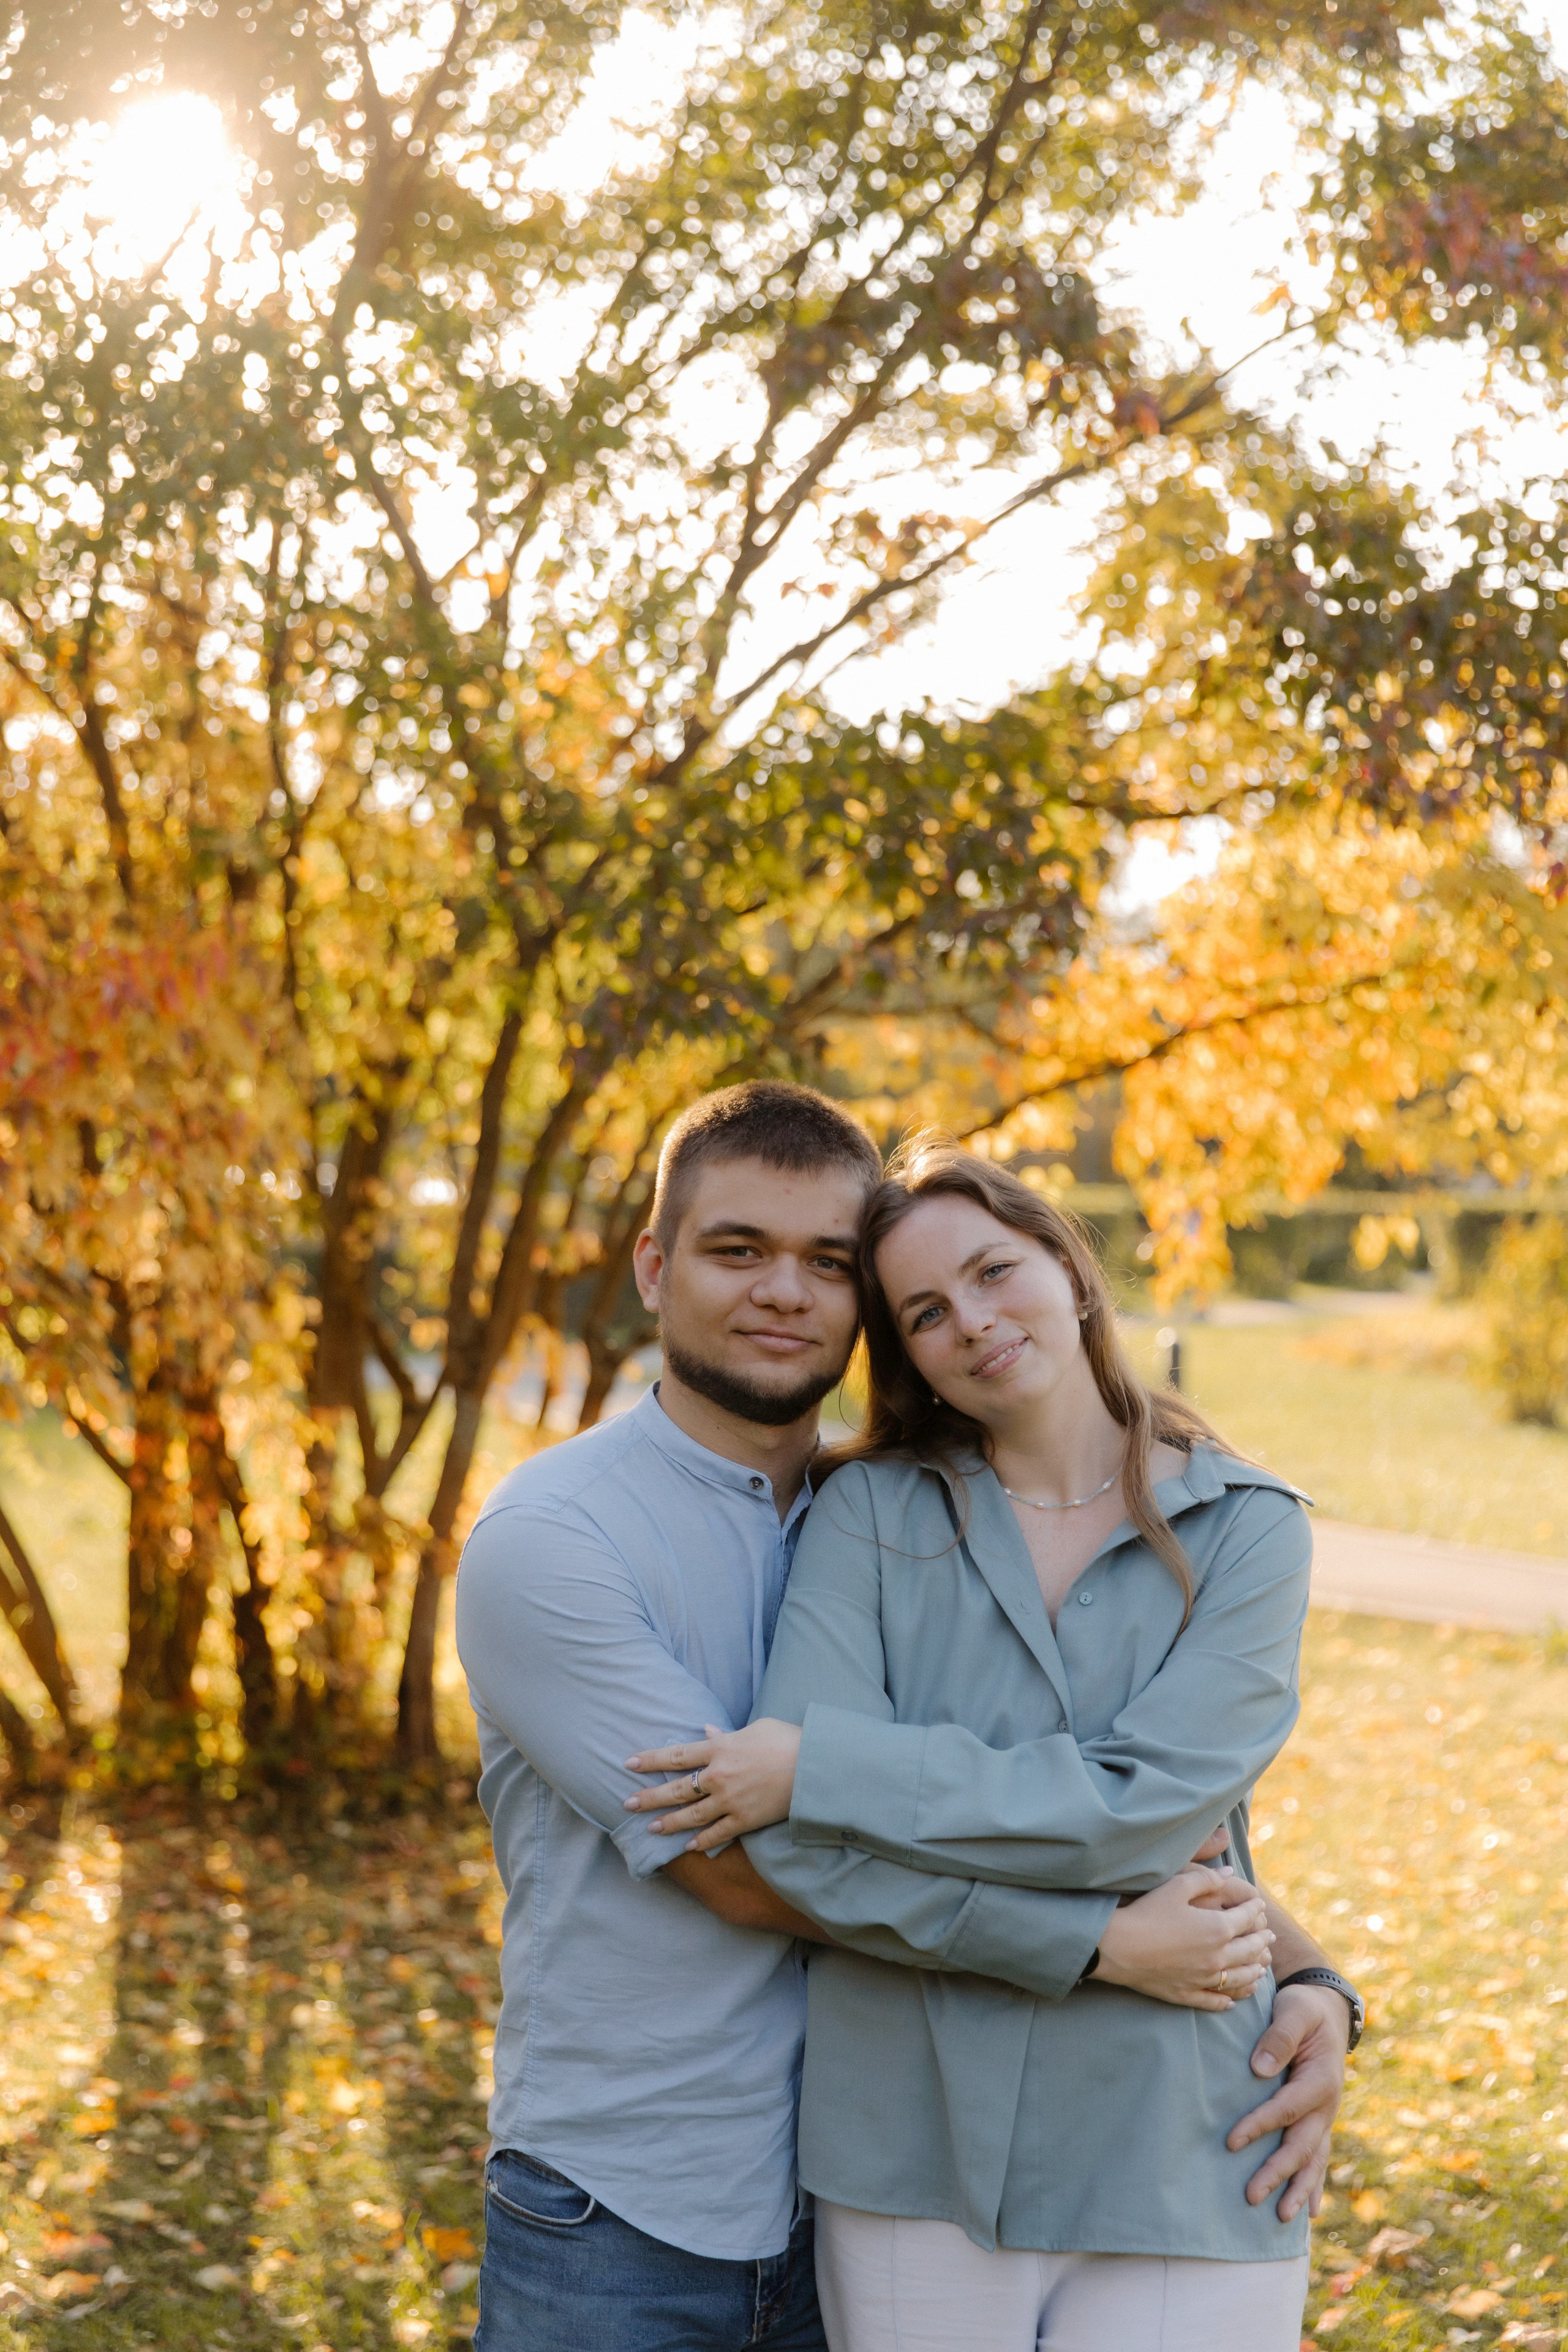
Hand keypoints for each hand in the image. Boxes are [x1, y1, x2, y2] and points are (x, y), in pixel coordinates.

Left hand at [624, 1719, 801, 1850]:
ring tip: (650, 1828)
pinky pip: (717, 1833)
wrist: (815, 1767)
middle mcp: (719, 1776)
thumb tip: (707, 1730)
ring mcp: (730, 1800)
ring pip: (691, 1815)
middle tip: (626, 1804)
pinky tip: (688, 1847)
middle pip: (676, 1788)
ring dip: (668, 1822)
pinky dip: (702, 1841)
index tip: (629, 1764)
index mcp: (720, 1748)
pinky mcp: (745, 1820)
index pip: (676, 1755)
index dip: (650, 1760)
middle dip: (649, 1797)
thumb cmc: (787, 1740)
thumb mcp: (754, 1728)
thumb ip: (726, 1734)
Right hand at [1093, 1865, 1273, 2010]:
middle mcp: (1217, 1957)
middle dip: (1262, 1941)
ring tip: (1261, 1968)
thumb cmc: (1146, 1912)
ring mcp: (1203, 1979)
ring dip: (1254, 1972)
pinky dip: (1228, 2000)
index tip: (1259, 1904)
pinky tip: (1232, 2000)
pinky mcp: (1187, 1994)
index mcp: (1217, 1929)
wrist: (1118, 1948)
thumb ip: (1206, 1879)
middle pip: (1249, 1950)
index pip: (1246, 1918)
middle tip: (1269, 1935)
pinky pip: (1215, 2000)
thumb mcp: (1176, 1886)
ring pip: (1239, 1979)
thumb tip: (1229, 1873)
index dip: (1255, 1909)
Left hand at [1229, 1983, 1350, 2219]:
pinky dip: (1314, 2184)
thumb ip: (1279, 2036)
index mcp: (1320, 2079)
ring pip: (1313, 2159)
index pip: (1285, 2108)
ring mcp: (1326, 2116)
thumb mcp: (1294, 2011)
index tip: (1231, 2142)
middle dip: (1277, 2172)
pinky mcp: (1320, 2120)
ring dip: (1298, 2188)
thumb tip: (1259, 2069)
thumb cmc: (1304, 2009)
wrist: (1328, 2010)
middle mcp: (1327, 2105)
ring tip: (1282, 2217)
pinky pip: (1319, 2157)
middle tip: (1250, 2195)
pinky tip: (1308, 2212)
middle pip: (1301, 2145)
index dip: (1259, 2126)